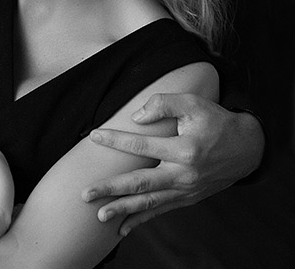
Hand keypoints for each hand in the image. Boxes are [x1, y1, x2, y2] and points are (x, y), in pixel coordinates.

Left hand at [83, 93, 264, 235]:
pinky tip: (122, 228)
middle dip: (112, 190)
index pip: (142, 146)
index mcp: (185, 150)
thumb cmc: (216, 121)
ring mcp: (186, 190)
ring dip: (123, 210)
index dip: (116, 140)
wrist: (248, 148)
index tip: (94, 136)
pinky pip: (161, 210)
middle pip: (141, 183)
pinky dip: (141, 220)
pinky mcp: (188, 198)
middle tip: (85, 194)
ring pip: (150, 202)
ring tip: (99, 216)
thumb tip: (135, 117)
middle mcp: (184, 174)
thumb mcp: (193, 103)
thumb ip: (163, 103)